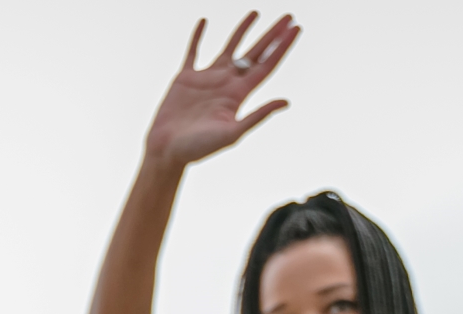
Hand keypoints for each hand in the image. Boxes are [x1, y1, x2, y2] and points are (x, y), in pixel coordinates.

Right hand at [145, 14, 299, 169]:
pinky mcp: (185, 78)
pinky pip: (194, 52)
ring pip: (230, 47)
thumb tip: (286, 102)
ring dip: (242, 30)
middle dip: (272, 34)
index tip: (296, 28)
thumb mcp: (232, 133)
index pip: (266, 65)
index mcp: (238, 95)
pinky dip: (197, 36)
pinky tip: (204, 21)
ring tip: (256, 13)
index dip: (282, 47)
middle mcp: (226, 83)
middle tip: (289, 16)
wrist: (167, 151)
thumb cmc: (198, 149)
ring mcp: (207, 79)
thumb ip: (257, 116)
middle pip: (255, 52)